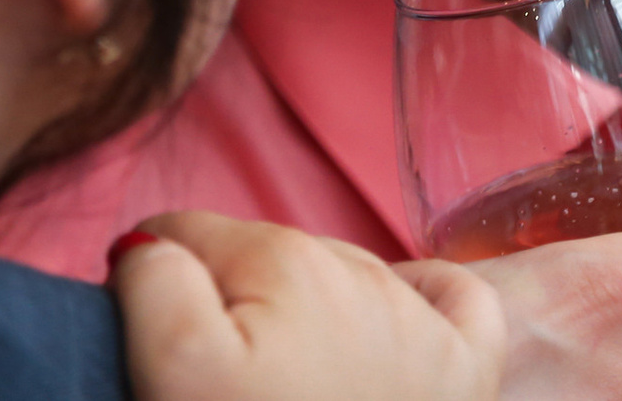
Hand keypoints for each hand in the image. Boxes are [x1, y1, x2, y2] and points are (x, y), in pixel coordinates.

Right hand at [112, 211, 505, 400]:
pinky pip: (452, 296)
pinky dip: (423, 298)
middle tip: (224, 382)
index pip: (189, 236)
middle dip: (235, 301)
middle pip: (265, 256)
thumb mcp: (173, 374)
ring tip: (284, 387)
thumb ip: (156, 284)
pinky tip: (388, 333)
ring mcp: (423, 320)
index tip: (158, 346)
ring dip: (305, 314)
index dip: (158, 285)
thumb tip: (154, 243)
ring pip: (342, 276)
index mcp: (283, 261)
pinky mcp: (467, 365)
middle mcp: (362, 272)